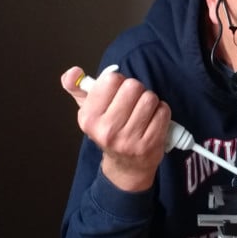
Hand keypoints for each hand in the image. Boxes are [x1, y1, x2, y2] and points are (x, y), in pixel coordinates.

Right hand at [61, 66, 170, 191]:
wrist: (126, 166)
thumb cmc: (109, 131)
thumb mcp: (88, 110)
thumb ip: (76, 87)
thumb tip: (74, 72)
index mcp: (89, 118)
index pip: (112, 79)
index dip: (118, 82)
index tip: (117, 93)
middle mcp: (107, 130)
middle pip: (133, 86)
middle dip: (136, 90)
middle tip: (132, 103)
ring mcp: (129, 139)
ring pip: (150, 98)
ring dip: (150, 101)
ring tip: (143, 112)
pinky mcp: (150, 144)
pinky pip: (163, 111)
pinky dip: (161, 112)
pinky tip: (153, 121)